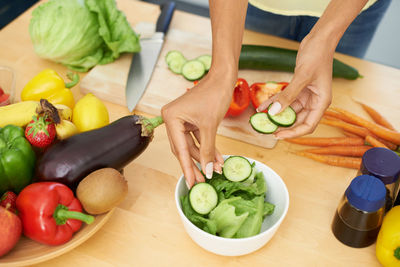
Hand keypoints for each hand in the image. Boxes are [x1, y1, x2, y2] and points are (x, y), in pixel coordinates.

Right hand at [161, 72, 235, 187]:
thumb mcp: (210, 126)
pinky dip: (206, 147)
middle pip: (183, 149)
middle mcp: (172, 119)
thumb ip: (208, 150)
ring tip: (213, 171)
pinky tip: (216, 159)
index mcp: (171, 118)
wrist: (223, 78)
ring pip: (191, 145)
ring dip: (203, 157)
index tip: (191, 183)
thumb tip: (209, 170)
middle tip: (202, 181)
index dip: (187, 168)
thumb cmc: (215, 95)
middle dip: (195, 164)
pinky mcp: (190, 119)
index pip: (180, 149)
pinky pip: (197, 137)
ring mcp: (181, 119)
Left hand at [257, 34, 333, 138]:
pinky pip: (285, 99)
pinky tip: (261, 107)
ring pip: (290, 110)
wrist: (319, 39)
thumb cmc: (317, 55)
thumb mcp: (302, 77)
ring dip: (276, 114)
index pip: (308, 126)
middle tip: (266, 129)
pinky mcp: (299, 88)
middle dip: (282, 125)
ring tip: (261, 119)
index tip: (278, 136)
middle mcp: (314, 101)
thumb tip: (274, 113)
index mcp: (321, 102)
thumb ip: (288, 96)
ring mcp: (306, 95)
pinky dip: (274, 102)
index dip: (293, 133)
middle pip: (298, 120)